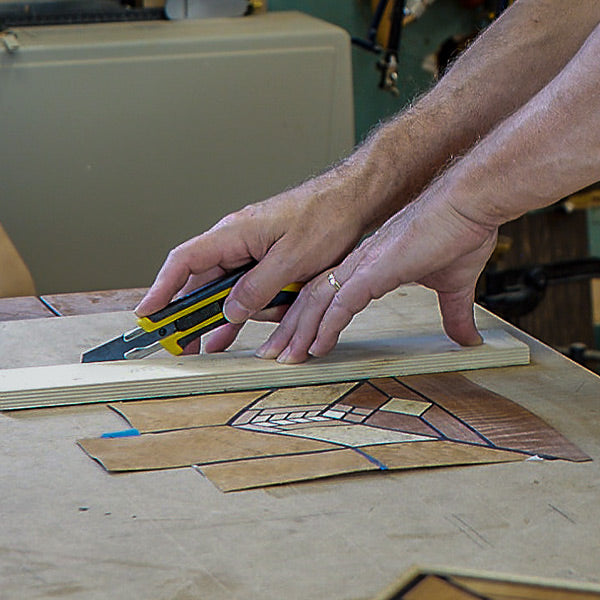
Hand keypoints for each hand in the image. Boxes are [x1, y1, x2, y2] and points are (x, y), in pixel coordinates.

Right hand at [135, 174, 369, 351]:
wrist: (353, 201)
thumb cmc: (326, 217)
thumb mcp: (292, 259)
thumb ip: (258, 288)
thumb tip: (230, 311)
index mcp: (234, 233)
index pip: (184, 261)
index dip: (162, 287)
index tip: (148, 313)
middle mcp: (236, 242)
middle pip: (200, 282)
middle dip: (189, 314)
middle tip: (179, 344)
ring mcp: (251, 253)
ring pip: (225, 290)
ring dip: (220, 317)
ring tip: (207, 345)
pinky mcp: (267, 262)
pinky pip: (246, 290)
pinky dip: (240, 311)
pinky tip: (229, 333)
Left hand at [255, 193, 497, 362]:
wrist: (470, 203)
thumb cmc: (460, 232)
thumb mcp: (454, 286)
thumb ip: (454, 314)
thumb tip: (467, 337)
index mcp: (369, 265)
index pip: (327, 295)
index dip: (309, 318)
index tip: (299, 341)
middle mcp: (358, 264)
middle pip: (311, 299)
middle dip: (290, 329)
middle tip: (274, 353)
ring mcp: (364, 265)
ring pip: (318, 302)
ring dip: (300, 332)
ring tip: (286, 357)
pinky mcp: (376, 269)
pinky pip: (343, 303)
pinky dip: (328, 326)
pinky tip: (318, 346)